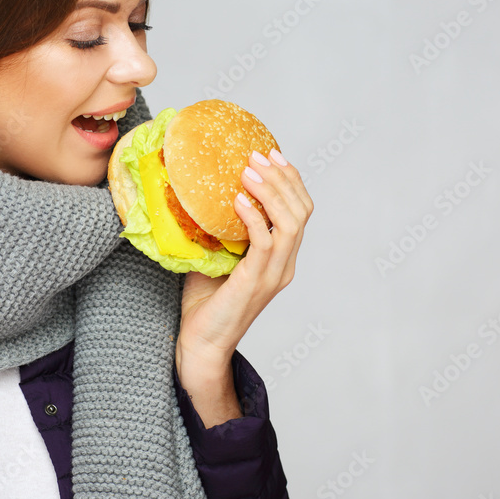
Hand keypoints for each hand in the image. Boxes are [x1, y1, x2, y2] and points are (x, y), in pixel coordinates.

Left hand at [176, 148, 312, 426]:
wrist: (200, 344)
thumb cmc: (204, 303)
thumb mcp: (214, 256)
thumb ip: (218, 229)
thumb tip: (198, 192)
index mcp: (280, 259)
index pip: (300, 211)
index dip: (290, 180)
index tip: (271, 154)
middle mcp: (284, 265)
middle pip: (301, 211)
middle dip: (283, 178)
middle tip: (259, 155)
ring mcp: (273, 274)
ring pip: (290, 223)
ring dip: (271, 191)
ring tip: (249, 170)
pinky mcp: (256, 282)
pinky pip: (264, 242)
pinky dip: (254, 217)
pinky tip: (237, 200)